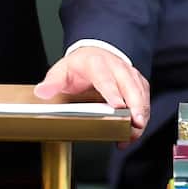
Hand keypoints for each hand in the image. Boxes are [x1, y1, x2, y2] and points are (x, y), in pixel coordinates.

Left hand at [35, 47, 149, 141]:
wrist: (92, 54)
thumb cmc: (78, 66)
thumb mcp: (61, 71)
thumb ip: (52, 83)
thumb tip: (42, 92)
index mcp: (96, 63)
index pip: (105, 78)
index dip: (112, 93)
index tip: (118, 107)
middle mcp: (116, 66)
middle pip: (130, 86)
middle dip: (135, 106)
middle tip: (135, 125)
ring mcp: (128, 73)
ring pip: (140, 92)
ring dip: (141, 113)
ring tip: (134, 133)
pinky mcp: (137, 81)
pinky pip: (145, 96)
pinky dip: (144, 112)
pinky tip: (137, 128)